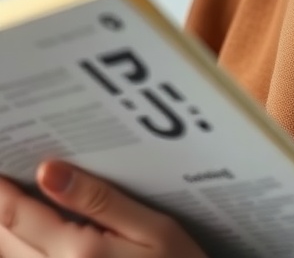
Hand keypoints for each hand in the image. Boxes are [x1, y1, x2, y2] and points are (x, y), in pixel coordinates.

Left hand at [0, 160, 207, 256]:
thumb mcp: (153, 228)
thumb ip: (99, 199)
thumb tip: (47, 170)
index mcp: (80, 254)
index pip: (18, 215)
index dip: (0, 188)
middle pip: (6, 240)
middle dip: (1, 207)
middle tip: (5, 174)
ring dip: (6, 231)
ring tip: (14, 202)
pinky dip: (22, 251)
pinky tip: (31, 233)